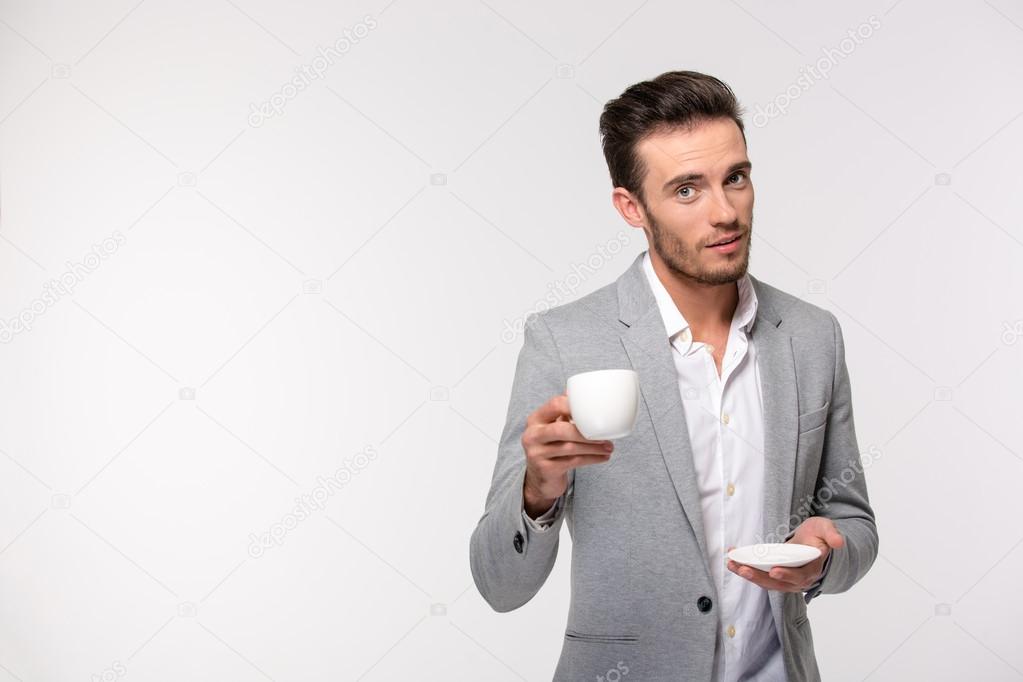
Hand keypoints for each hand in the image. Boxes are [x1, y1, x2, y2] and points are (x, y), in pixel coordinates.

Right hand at [522, 392, 613, 516]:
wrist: (540, 478)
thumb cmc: (551, 448)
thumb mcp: (553, 427)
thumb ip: (565, 411)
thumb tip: (585, 392)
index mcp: (536, 419)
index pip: (555, 405)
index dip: (574, 405)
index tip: (594, 409)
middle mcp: (532, 435)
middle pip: (561, 429)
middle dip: (585, 433)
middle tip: (604, 435)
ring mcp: (537, 453)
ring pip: (569, 448)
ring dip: (593, 447)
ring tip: (609, 447)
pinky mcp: (546, 470)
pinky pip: (573, 462)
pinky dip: (591, 459)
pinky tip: (602, 457)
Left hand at [727, 516, 843, 592]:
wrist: (814, 543)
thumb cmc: (819, 535)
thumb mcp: (826, 530)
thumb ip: (832, 534)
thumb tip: (838, 542)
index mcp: (812, 569)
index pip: (801, 576)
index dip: (788, 575)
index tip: (774, 571)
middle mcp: (799, 579)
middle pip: (779, 583)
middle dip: (760, 577)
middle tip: (743, 569)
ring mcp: (786, 580)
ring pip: (767, 583)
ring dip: (749, 575)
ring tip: (732, 565)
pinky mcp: (775, 576)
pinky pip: (761, 577)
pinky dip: (747, 570)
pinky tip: (733, 562)